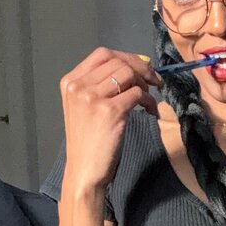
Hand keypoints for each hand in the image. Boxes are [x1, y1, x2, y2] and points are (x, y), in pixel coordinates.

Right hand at [59, 47, 162, 194]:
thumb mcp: (86, 107)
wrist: (84, 171)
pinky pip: (137, 94)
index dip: (127, 57)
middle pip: (117, 61)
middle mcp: (78, 86)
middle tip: (155, 82)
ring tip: (148, 100)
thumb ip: (102, 85)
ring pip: (128, 74)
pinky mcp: (110, 111)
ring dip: (145, 85)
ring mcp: (92, 98)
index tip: (143, 68)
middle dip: (141, 69)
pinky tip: (150, 112)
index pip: (102, 54)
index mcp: (70, 82)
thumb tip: (138, 63)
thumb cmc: (88, 141)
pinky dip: (149, 101)